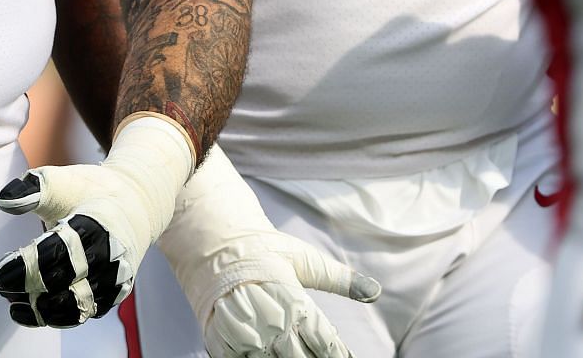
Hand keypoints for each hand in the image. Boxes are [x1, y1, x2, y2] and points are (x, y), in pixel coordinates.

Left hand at [0, 114, 196, 326]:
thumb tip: (2, 200)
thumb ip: (31, 189)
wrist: (134, 205)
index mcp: (97, 225)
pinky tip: (27, 311)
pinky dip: (54, 317)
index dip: (26, 266)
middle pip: (63, 283)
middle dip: (24, 287)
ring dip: (38, 309)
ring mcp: (113, 279)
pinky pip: (82, 314)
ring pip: (73, 306)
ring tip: (10, 301)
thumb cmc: (90, 191)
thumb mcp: (61, 180)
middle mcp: (109, 257)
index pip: (58, 253)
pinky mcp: (112, 294)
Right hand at [157, 149, 379, 357]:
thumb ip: (339, 279)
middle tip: (319, 357)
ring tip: (291, 354)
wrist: (207, 237)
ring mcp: (243, 332)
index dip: (338, 353)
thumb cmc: (260, 246)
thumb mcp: (302, 258)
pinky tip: (263, 356)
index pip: (325, 341)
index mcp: (293, 300)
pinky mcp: (219, 338)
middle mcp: (270, 320)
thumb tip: (375, 291)